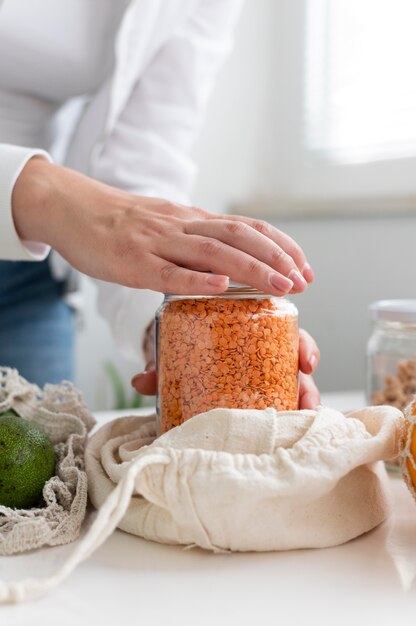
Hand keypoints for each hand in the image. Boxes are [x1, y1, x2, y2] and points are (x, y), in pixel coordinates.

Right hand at [12, 158, 313, 295]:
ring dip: (250, 269)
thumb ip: (194, 240)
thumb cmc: (119, 223)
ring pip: (211, 252)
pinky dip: (196, 280)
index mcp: (191, 219)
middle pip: (237, 237)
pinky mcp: (132, 261)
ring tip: (280, 285)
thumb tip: (226, 265)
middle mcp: (181, 226)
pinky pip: (168, 272)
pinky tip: (221, 288)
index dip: (280, 245)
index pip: (246, 227)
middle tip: (303, 281)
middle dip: (276, 258)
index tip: (305, 267)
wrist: (72, 207)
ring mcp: (157, 242)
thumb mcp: (166, 224)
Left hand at [131, 328, 319, 409]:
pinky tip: (288, 427)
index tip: (307, 364)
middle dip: (308, 385)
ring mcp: (264, 375)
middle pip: (296, 365)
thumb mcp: (177, 349)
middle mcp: (265, 353)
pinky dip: (284, 413)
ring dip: (301, 404)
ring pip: (292, 387)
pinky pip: (275, 402)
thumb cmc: (188, 345)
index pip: (289, 335)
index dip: (304, 348)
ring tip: (300, 421)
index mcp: (253, 332)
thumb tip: (140, 381)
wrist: (175, 352)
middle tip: (307, 401)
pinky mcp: (257, 394)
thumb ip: (162, 366)